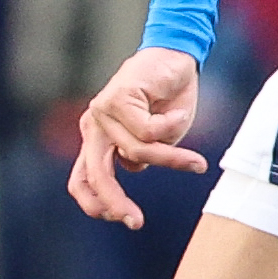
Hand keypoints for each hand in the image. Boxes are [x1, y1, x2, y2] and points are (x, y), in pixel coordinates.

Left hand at [69, 46, 204, 228]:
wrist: (175, 56)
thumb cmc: (169, 100)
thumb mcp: (156, 140)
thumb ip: (141, 157)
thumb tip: (132, 170)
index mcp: (98, 139)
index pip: (82, 179)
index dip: (95, 204)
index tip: (121, 220)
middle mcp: (94, 126)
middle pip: (96, 174)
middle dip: (115, 201)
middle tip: (136, 222)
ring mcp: (102, 111)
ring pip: (136, 152)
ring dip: (170, 160)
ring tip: (195, 163)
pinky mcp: (117, 97)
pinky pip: (148, 131)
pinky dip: (172, 128)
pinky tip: (181, 112)